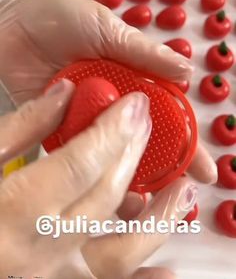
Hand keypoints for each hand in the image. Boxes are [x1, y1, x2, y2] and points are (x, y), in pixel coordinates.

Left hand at [0, 0, 216, 185]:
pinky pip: (70, 147)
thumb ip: (143, 52)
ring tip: (138, 200)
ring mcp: (80, 114)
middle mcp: (107, 100)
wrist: (11, 14)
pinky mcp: (51, 123)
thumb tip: (186, 69)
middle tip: (173, 192)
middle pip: (137, 138)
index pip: (162, 111)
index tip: (202, 166)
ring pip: (106, 149)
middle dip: (158, 167)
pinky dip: (83, 164)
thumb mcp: (107, 28)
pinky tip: (95, 184)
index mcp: (128, 76)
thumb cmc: (62, 14)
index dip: (183, 139)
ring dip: (121, 172)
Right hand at [0, 80, 193, 278]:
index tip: (133, 105)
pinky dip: (141, 277)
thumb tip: (64, 94)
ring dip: (156, 221)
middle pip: (103, 197)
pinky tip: (165, 267)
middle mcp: (36, 252)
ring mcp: (49, 278)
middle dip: (131, 154)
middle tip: (144, 123)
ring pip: (119, 254)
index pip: (80, 164)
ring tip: (179, 191)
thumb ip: (20, 126)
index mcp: (10, 212)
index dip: (113, 130)